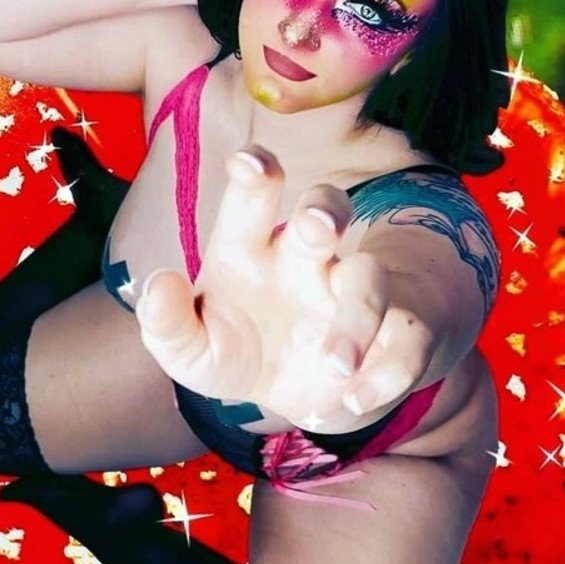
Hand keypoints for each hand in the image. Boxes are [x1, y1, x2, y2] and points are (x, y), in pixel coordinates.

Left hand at [135, 147, 433, 428]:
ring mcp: (353, 294)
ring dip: (358, 316)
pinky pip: (405, 342)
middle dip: (324, 211)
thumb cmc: (242, 350)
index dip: (256, 172)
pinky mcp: (394, 335)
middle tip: (318, 227)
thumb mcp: (194, 352)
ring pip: (370, 278)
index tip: (248, 163)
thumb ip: (167, 324)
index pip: (254, 194)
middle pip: (324, 210)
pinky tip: (357, 400)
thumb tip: (159, 286)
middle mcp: (307, 260)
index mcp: (252, 248)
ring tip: (336, 364)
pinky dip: (387, 372)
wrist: (301, 396)